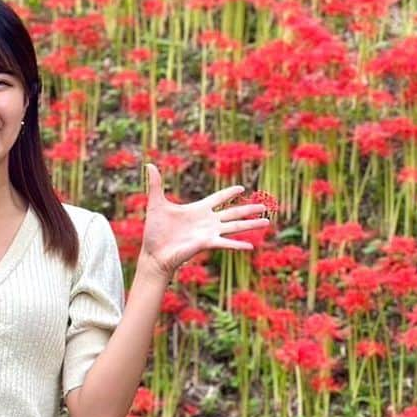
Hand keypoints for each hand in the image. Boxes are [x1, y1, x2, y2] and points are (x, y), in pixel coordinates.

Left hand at [139, 163, 270, 278]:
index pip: (218, 198)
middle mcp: (207, 221)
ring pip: (235, 227)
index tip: (242, 187)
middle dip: (248, 209)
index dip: (229, 193)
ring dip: (251, 224)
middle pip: (233, 213)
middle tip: (264, 206)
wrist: (153, 253)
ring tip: (267, 222)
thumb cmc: (154, 231)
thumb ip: (156, 184)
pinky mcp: (206, 243)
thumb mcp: (156, 203)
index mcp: (198, 209)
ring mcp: (208, 233)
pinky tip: (251, 246)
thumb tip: (149, 164)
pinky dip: (238, 245)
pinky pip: (225, 243)